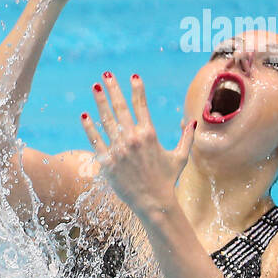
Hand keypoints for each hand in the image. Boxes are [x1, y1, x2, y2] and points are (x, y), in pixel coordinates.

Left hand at [80, 72, 194, 216]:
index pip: (141, 105)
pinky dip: (90, 127)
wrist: (153, 202)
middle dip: (113, 89)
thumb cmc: (167, 180)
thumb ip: (187, 137)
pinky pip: (96, 141)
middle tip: (106, 75)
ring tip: (95, 88)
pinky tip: (85, 116)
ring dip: (100, 102)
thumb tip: (193, 122)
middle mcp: (133, 139)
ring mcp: (119, 150)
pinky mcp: (107, 162)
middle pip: (121, 108)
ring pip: (107, 120)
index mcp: (150, 134)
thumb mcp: (180, 156)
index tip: (133, 76)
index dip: (137, 89)